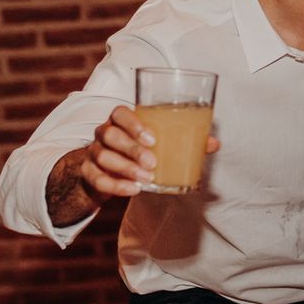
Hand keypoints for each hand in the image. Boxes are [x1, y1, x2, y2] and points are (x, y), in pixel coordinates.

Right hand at [79, 106, 220, 198]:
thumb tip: (214, 143)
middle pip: (109, 135)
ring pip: (102, 156)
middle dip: (131, 149)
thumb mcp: (159, 142)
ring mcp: (93, 152)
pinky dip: (115, 185)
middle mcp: (103, 132)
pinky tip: (133, 190)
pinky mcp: (89, 172)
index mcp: (120, 120)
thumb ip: (185, 140)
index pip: (119, 113)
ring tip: (146, 179)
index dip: (133, 124)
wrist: (107, 170)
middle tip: (152, 163)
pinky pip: (96, 178)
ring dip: (125, 168)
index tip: (153, 139)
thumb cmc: (139, 149)